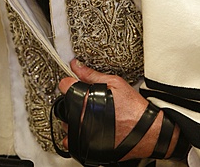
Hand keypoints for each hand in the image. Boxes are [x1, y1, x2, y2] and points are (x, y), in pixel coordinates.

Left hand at [59, 59, 178, 160]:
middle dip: (72, 99)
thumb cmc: (134, 109)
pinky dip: (73, 134)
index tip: (73, 84)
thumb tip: (76, 66)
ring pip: (66, 122)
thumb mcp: (115, 83)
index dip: (69, 82)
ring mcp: (84, 134)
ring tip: (87, 114)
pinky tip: (84, 127)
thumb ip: (92, 75)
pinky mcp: (87, 147)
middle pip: (65, 103)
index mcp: (87, 100)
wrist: (147, 131)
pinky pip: (70, 141)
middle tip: (85, 99)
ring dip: (72, 116)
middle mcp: (83, 118)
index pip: (64, 86)